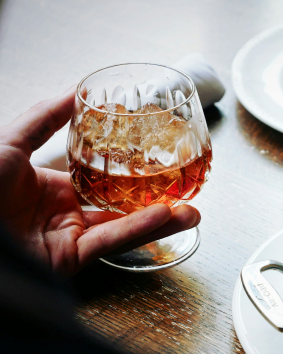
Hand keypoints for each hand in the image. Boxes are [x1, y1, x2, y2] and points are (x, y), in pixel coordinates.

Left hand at [0, 88, 200, 276]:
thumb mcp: (8, 142)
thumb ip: (43, 119)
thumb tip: (73, 93)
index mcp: (52, 191)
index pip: (102, 182)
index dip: (131, 176)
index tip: (157, 165)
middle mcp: (65, 217)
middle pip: (121, 209)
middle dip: (158, 204)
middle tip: (186, 192)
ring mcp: (68, 239)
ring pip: (123, 228)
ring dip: (161, 221)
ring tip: (192, 211)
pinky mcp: (69, 260)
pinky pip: (110, 241)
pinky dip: (139, 229)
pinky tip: (165, 216)